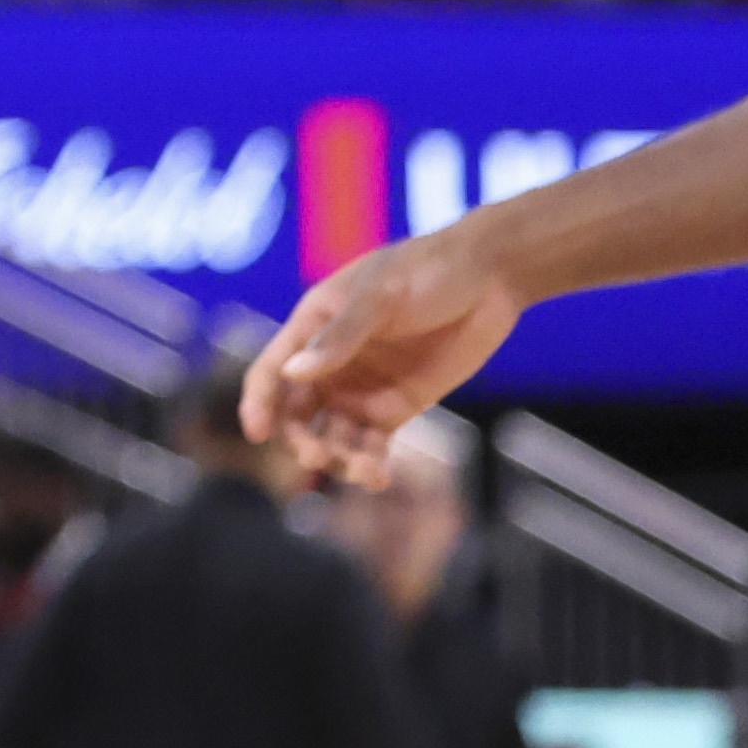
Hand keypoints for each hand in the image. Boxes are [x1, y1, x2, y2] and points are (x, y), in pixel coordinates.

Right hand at [243, 232, 529, 486]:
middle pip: (296, 414)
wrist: (490, 278)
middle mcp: (330, 364)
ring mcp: (362, 389)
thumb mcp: (381, 295)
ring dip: (338, 459)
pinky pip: (371, 444)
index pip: (272, 371)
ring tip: (365, 471)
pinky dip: (369, 463)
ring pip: (333, 437)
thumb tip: (294, 373)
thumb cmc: (427, 270)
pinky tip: (377, 477)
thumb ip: (341, 335)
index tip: (258, 433)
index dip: (258, 403)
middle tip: (318, 456)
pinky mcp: (396, 407)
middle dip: (301, 440)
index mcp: (313, 327)